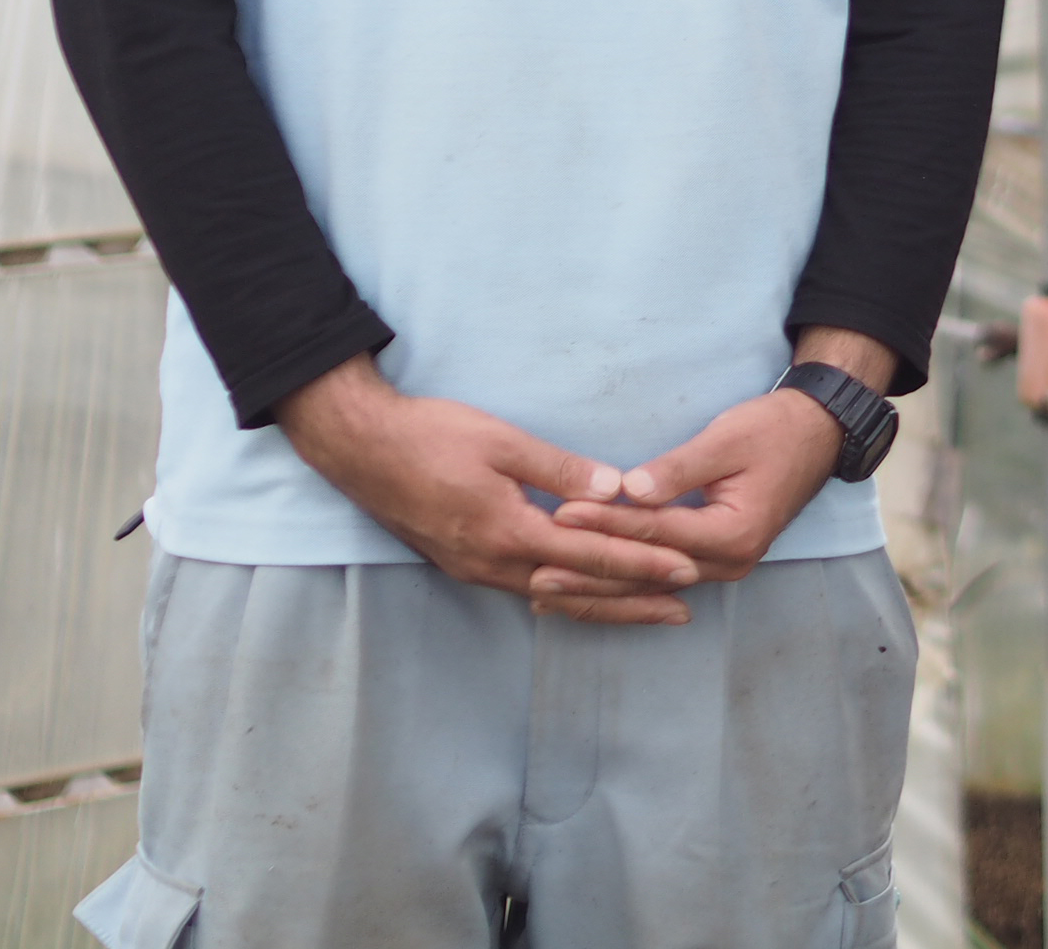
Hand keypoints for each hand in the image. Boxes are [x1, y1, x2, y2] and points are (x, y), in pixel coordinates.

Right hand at [276, 355, 700, 623]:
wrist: (360, 448)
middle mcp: (492, 563)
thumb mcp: (501, 441)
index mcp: (506, 531)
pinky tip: (588, 598)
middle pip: (577, 590)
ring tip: (650, 612)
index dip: (642, 565)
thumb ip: (560, 468)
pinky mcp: (465, 563)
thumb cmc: (430, 435)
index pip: (591, 555)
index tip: (686, 571)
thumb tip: (616, 490)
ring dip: (603, 605)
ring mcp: (476, 568)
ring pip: (553, 596)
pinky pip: (528, 589)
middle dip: (633, 600)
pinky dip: (566, 596)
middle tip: (685, 609)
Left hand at [549, 329, 893, 610]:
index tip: (562, 514)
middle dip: (591, 573)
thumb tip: (629, 489)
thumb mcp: (727, 440)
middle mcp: (730, 562)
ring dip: (598, 590)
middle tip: (535, 572)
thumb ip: (678, 468)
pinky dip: (619, 585)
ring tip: (543, 593)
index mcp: (734, 534)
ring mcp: (722, 567)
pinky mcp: (712, 560)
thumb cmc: (773, 430)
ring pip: (650, 586)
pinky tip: (581, 592)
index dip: (608, 525)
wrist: (817, 434)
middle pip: (649, 574)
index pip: (658, 533)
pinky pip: (659, 579)